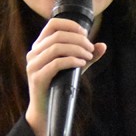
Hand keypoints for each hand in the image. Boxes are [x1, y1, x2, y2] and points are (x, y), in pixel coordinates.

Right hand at [24, 17, 105, 135]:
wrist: (46, 111)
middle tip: (91, 49)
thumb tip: (103, 46)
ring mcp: (33, 65)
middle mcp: (33, 53)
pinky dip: (72, 61)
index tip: (85, 34)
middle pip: (57, 35)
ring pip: (56, 47)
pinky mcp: (37, 77)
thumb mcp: (74, 68)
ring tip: (88, 56)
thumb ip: (87, 56)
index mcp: (40, 46)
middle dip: (78, 40)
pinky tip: (82, 64)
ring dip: (77, 49)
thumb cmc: (59, 86)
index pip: (52, 24)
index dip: (70, 25)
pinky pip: (56, 63)